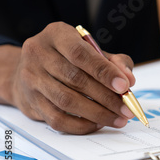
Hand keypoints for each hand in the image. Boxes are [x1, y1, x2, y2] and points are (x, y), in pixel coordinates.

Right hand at [0, 22, 135, 133]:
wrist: (33, 69)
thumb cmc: (71, 58)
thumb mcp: (94, 50)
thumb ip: (116, 62)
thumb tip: (129, 80)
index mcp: (57, 34)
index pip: (80, 53)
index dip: (104, 71)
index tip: (124, 86)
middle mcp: (38, 54)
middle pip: (75, 79)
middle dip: (106, 97)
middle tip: (127, 109)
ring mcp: (31, 79)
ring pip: (66, 101)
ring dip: (97, 113)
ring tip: (118, 119)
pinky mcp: (30, 101)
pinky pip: (57, 119)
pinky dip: (80, 125)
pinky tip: (98, 124)